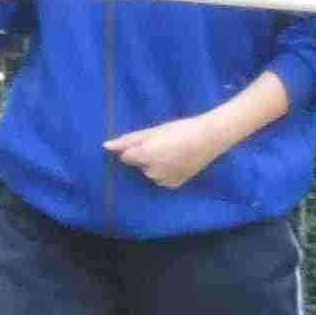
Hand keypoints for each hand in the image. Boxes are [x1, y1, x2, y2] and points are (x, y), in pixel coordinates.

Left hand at [106, 113, 232, 190]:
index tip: (151, 140)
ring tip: (174, 151)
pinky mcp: (174, 185)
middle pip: (139, 165)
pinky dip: (166, 171)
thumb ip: (128, 140)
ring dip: (156, 164)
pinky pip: (162, 178)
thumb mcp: (154, 131)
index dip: (137, 148)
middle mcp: (151, 172)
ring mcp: (163, 181)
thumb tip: (105, 146)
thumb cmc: (181, 129)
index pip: (126, 156)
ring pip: (150, 172)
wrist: (210, 137)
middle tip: (165, 144)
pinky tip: (178, 161)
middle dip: (146, 156)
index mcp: (144, 156)